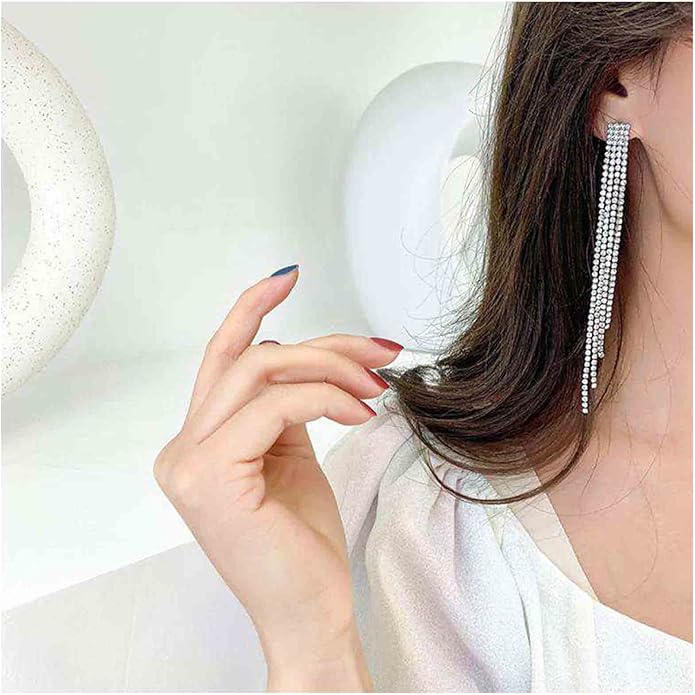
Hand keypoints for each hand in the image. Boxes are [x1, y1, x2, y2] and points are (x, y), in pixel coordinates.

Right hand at [154, 267, 401, 690]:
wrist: (308, 613)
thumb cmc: (302, 542)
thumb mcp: (289, 456)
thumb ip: (278, 406)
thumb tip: (290, 350)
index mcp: (197, 443)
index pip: (222, 360)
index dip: (250, 308)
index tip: (287, 276)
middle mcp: (182, 448)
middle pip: (249, 358)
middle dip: (322, 344)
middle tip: (377, 352)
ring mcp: (189, 462)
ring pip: (261, 370)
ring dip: (330, 367)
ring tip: (377, 385)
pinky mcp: (210, 476)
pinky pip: (276, 405)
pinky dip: (326, 398)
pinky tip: (361, 414)